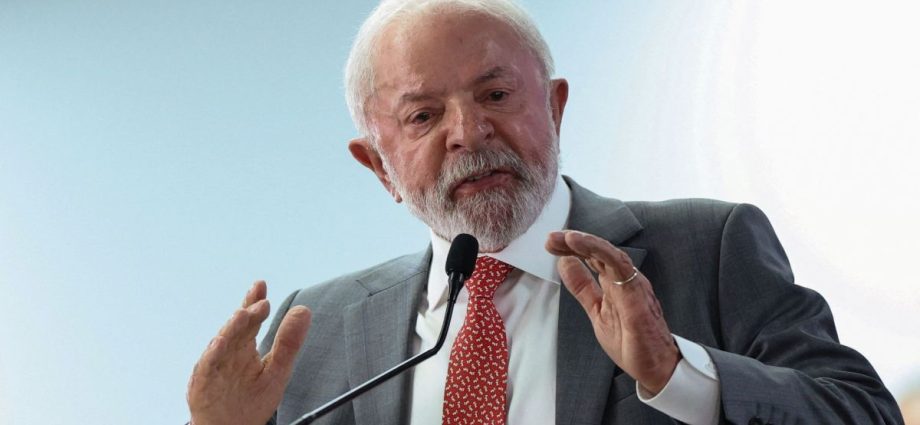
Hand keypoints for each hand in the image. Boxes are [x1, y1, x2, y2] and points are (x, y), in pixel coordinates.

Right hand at [187, 281, 311, 424]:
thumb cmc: (251, 401)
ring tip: (242, 314)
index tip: (261, 285)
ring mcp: (215, 367)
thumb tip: (304, 310)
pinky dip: (212, 355)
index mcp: (244, 347)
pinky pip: (207, 368)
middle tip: (261, 301)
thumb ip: (288, 342)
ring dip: (231, 328)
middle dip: (247, 313)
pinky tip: (219, 342)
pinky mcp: (203, 384)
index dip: (254, 302)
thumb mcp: (277, 370)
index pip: (250, 320)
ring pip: (221, 343)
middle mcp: (228, 352)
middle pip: (236, 328)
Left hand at [546, 230, 679, 394]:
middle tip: (551, 239)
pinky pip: (620, 265)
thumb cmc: (631, 341)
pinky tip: (582, 245)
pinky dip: (601, 252)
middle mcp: (623, 279)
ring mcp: (631, 283)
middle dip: (573, 242)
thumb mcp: (596, 310)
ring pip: (609, 253)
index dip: (571, 248)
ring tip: (566, 237)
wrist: (655, 367)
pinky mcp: (636, 293)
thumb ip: (582, 287)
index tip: (551, 244)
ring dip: (587, 243)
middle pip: (597, 251)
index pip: (591, 257)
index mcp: (613, 282)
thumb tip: (565, 264)